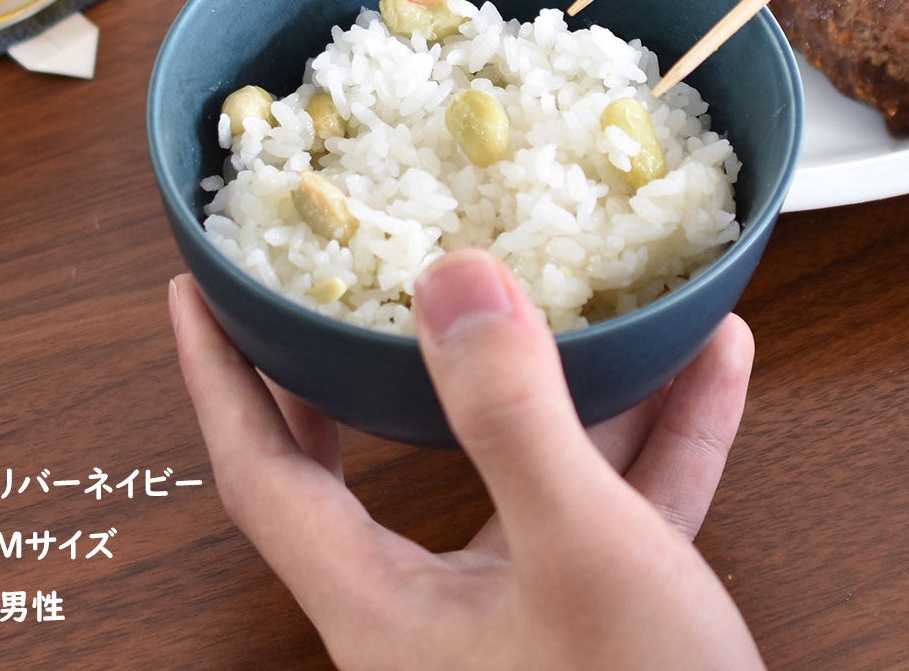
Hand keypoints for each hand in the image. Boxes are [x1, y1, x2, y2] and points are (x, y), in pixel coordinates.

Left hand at [170, 248, 764, 670]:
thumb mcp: (582, 555)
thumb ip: (513, 419)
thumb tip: (451, 280)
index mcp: (384, 609)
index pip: (263, 474)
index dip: (221, 376)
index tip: (198, 290)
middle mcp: (436, 616)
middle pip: (375, 470)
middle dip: (368, 369)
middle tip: (350, 285)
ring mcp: (523, 620)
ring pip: (530, 473)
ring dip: (578, 385)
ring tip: (598, 290)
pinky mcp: (600, 627)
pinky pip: (618, 513)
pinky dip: (657, 445)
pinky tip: (710, 366)